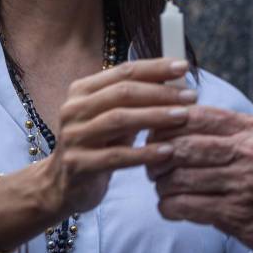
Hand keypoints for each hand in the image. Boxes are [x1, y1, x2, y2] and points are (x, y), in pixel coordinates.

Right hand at [42, 58, 198, 215]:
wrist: (62, 185)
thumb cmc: (97, 145)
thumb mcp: (113, 117)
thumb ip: (137, 99)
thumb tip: (177, 80)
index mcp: (82, 90)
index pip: (124, 71)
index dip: (156, 67)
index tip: (184, 67)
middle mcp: (74, 109)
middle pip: (122, 92)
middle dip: (160, 92)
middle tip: (191, 96)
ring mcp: (74, 137)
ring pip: (119, 120)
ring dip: (155, 116)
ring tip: (184, 117)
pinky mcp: (78, 165)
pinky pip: (116, 157)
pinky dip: (144, 153)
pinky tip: (168, 151)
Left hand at [147, 107, 252, 252]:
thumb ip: (227, 131)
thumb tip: (178, 120)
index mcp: (250, 129)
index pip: (196, 116)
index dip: (167, 125)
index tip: (155, 136)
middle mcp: (247, 151)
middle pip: (182, 146)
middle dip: (158, 158)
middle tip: (154, 168)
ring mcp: (242, 182)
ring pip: (180, 177)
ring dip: (163, 186)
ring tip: (164, 190)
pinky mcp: (236, 213)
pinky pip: (187, 206)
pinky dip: (170, 208)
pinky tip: (171, 208)